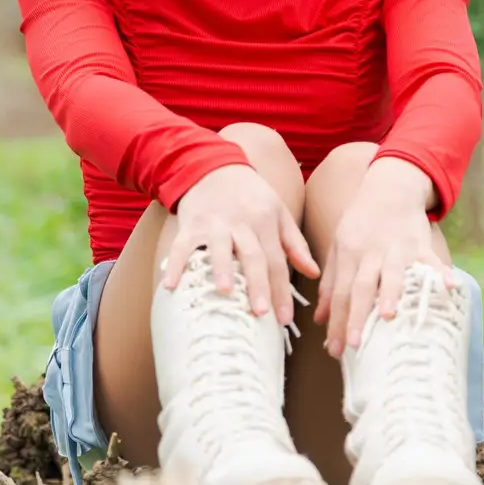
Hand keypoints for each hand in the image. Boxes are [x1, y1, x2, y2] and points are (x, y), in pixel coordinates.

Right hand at [161, 163, 319, 324]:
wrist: (213, 165)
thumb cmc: (251, 194)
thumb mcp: (278, 212)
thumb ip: (295, 244)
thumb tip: (314, 273)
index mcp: (266, 222)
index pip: (277, 261)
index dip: (282, 290)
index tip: (285, 319)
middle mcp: (242, 223)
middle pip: (253, 257)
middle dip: (258, 285)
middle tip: (261, 313)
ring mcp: (215, 223)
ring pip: (220, 248)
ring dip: (222, 269)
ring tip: (224, 292)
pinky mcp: (190, 224)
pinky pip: (182, 246)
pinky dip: (175, 265)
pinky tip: (170, 286)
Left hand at [314, 158, 454, 358]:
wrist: (390, 188)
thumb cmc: (362, 223)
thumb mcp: (340, 247)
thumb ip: (332, 283)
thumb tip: (320, 320)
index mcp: (349, 254)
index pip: (341, 293)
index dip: (337, 321)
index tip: (334, 350)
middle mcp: (371, 253)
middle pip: (363, 287)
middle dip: (358, 316)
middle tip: (355, 344)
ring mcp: (398, 248)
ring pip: (394, 273)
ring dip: (392, 294)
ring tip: (390, 317)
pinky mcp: (421, 244)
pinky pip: (432, 260)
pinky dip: (441, 273)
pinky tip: (449, 287)